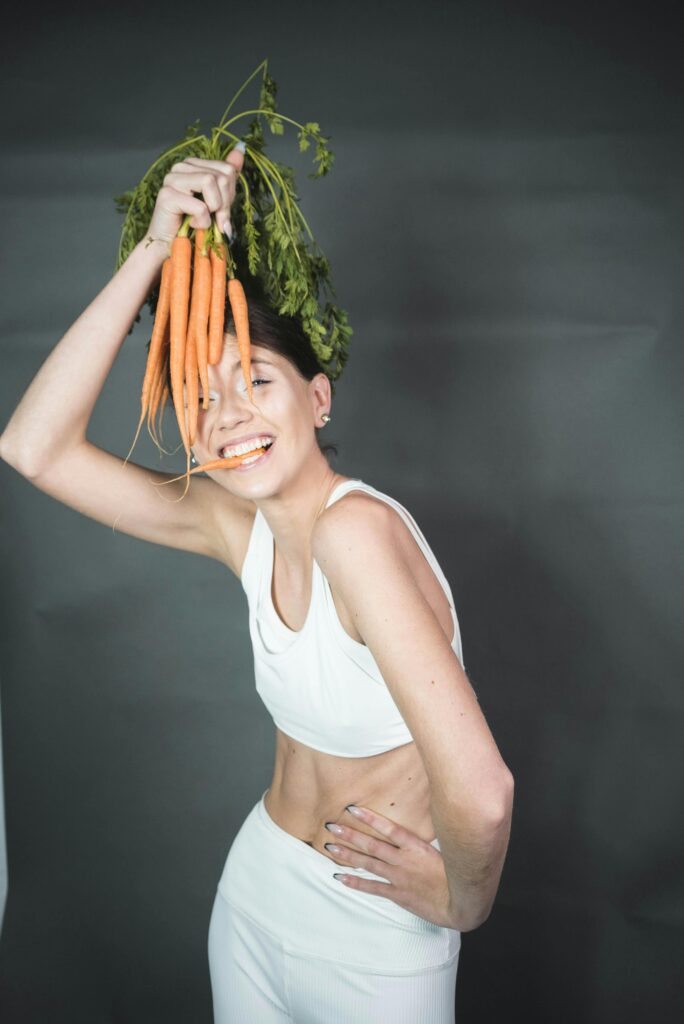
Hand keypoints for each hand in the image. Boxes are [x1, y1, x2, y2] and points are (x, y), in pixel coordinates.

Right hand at [145, 145, 245, 251]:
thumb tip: (241, 148)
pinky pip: (200, 206)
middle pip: (222, 176)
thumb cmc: (193, 224)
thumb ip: (227, 175)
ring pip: (210, 181)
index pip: (227, 169)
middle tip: (216, 221)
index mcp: (193, 164)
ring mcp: (172, 178)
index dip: (231, 195)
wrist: (170, 246)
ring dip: (214, 210)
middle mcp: (181, 167)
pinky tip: (192, 225)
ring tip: (204, 221)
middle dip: (225, 204)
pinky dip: (203, 222)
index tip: (222, 212)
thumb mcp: (217, 200)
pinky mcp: (167, 195)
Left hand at [321, 804, 455, 928]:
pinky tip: (341, 877)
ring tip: (330, 847)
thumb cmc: (454, 873)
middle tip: (332, 826)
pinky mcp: (398, 893)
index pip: (389, 828)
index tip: (352, 809)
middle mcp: (404, 859)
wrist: (459, 902)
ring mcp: (399, 877)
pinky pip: (372, 887)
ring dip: (348, 855)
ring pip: (368, 864)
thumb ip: (424, 837)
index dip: (370, 818)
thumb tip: (412, 824)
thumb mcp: (443, 849)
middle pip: (372, 845)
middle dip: (350, 835)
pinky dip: (356, 882)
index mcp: (416, 846)